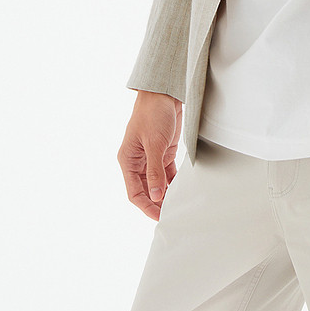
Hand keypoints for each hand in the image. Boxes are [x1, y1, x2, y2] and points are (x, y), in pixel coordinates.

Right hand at [118, 91, 182, 220]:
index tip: (159, 217)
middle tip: (171, 215)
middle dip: (156, 204)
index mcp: (128, 160)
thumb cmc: (153, 114)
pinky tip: (181, 191)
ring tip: (178, 206)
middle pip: (145, 191)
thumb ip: (155, 171)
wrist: (164, 93)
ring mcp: (150, 158)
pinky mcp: (163, 152)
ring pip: (156, 184)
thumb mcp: (154, 144)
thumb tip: (156, 196)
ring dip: (165, 194)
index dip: (146, 206)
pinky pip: (166, 174)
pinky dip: (173, 183)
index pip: (134, 192)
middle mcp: (137, 161)